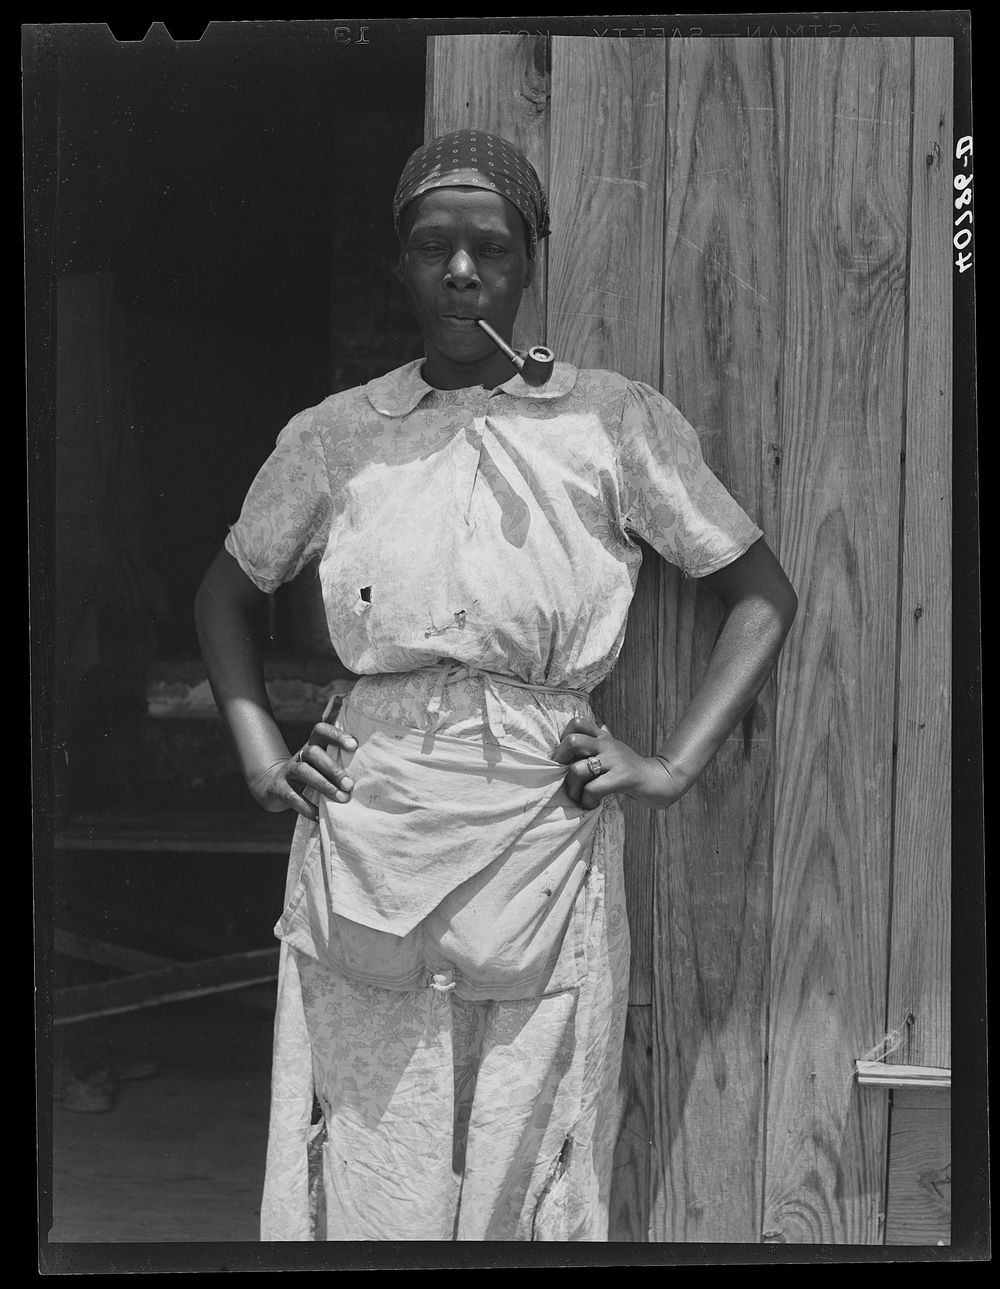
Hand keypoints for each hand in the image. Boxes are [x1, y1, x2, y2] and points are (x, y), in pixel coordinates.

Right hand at [248, 722, 358, 821]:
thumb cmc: (310, 774)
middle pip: (313, 753)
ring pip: (303, 772)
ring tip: (342, 798)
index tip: (354, 745)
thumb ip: (339, 762)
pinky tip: (320, 815)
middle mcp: (299, 755)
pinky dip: (307, 807)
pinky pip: (292, 796)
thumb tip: (370, 770)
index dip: (336, 735)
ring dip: (324, 785)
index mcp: (312, 745)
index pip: (321, 730)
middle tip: (351, 785)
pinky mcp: (278, 789)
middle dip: (333, 769)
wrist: (273, 786)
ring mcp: (287, 771)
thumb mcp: (321, 764)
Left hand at [552, 717, 687, 811]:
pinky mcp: (622, 778)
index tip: (565, 758)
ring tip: (579, 797)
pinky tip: (593, 804)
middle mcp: (607, 745)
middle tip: (567, 779)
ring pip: (577, 769)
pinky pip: (592, 789)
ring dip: (572, 789)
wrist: (660, 780)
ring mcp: (615, 760)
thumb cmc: (633, 769)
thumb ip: (606, 739)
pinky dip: (587, 801)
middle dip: (561, 763)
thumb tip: (601, 724)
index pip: (577, 723)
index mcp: (603, 738)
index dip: (564, 738)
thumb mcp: (618, 750)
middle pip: (572, 742)